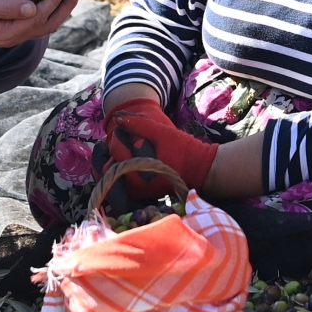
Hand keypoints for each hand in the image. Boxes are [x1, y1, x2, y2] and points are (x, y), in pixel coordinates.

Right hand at [0, 0, 81, 46]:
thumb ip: (6, 7)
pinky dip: (48, 0)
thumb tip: (33, 9)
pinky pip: (35, 13)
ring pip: (44, 18)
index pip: (37, 19)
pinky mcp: (9, 20)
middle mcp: (10, 36)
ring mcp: (11, 29)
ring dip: (61, 1)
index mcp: (3, 34)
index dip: (55, 1)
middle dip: (66, 2)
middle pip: (47, 22)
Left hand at [103, 92, 220, 188]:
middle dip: (114, 150)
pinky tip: (127, 157)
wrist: (201, 170)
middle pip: (109, 165)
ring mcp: (136, 193)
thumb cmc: (184, 150)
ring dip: (116, 159)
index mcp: (137, 175)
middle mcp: (134, 188)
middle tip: (124, 138)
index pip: (116, 150)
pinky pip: (121, 180)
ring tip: (125, 147)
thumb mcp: (162, 133)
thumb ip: (139, 124)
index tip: (125, 128)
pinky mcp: (140, 193)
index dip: (118, 135)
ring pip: (113, 174)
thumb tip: (117, 117)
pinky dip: (121, 168)